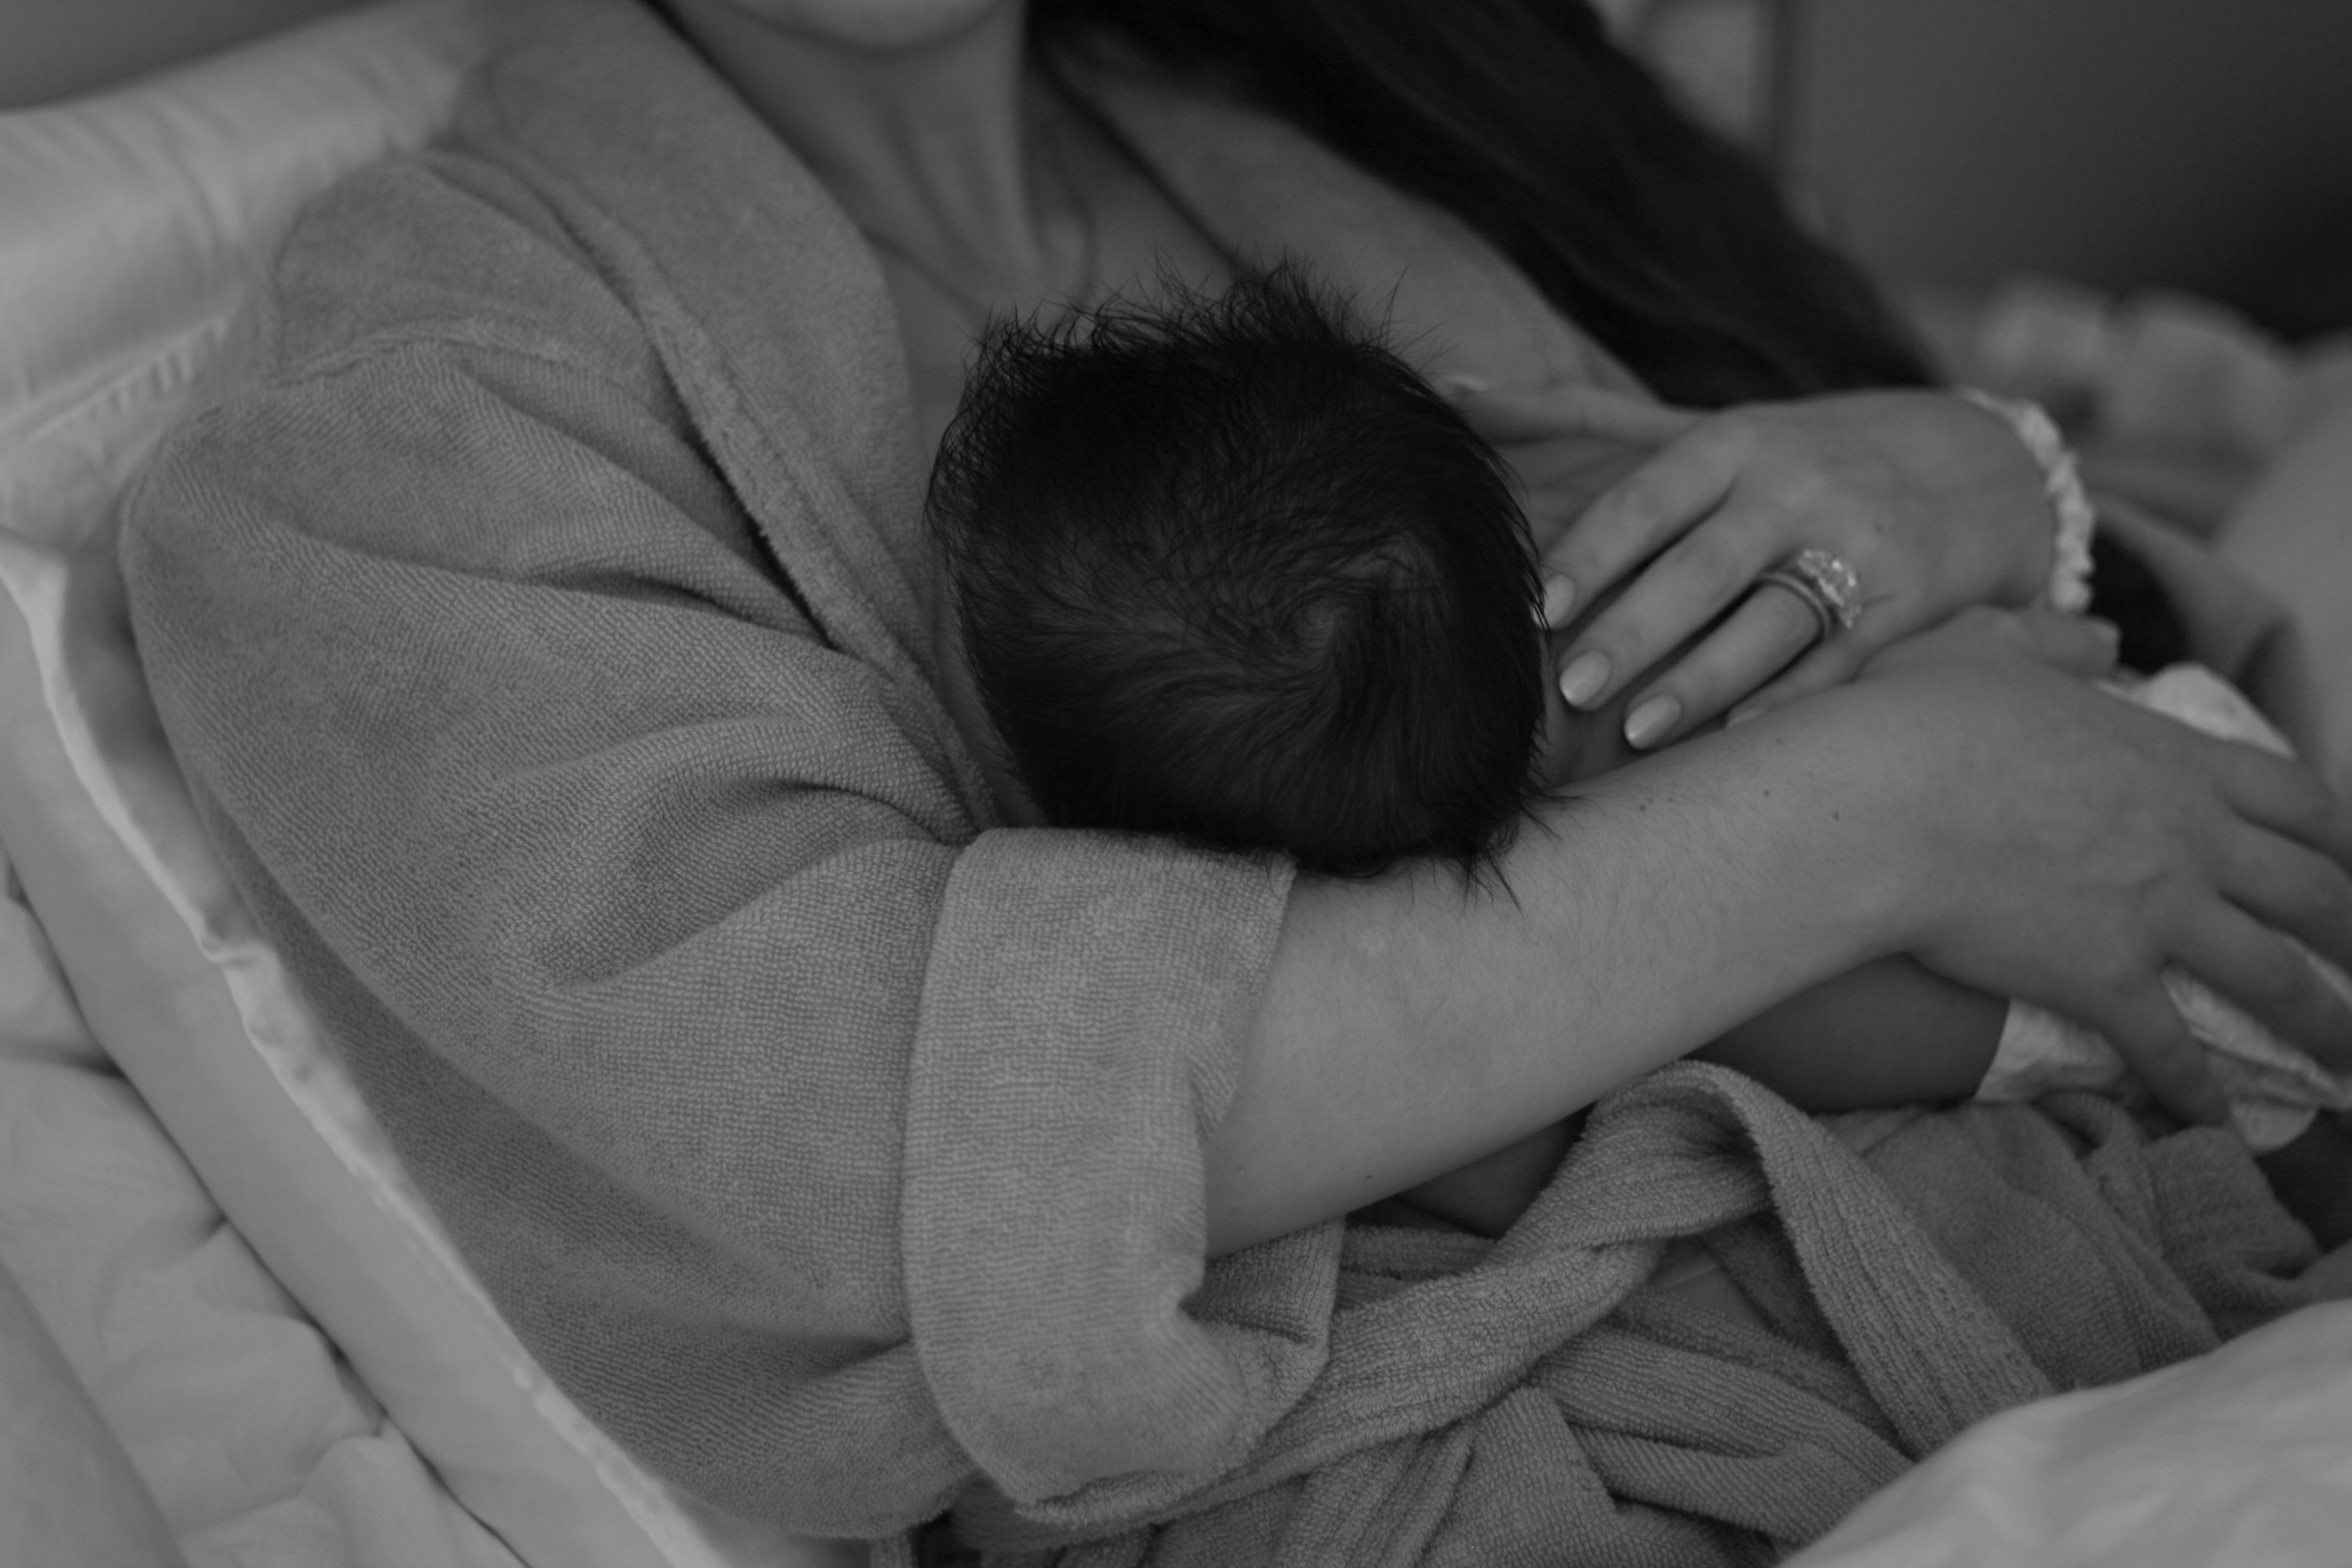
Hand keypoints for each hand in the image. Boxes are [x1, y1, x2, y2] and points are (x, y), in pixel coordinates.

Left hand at [1474, 386, 2058, 751]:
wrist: (1987, 462)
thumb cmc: (1808, 452)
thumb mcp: (1711, 424)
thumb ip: (1583, 417)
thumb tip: (1452, 389)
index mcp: (1734, 442)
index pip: (1649, 497)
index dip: (1590, 553)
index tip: (1531, 606)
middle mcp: (1795, 485)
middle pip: (1702, 565)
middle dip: (1634, 627)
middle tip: (1568, 686)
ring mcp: (1859, 543)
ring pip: (1769, 619)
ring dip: (1702, 678)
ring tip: (1637, 730)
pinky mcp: (1912, 599)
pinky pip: (1841, 658)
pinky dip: (1791, 700)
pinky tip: (1738, 741)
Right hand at [1821, 612, 2351, 1124]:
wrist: (1879, 800)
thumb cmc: (1920, 717)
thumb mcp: (1991, 648)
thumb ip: (2057, 642)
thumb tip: (2098, 637)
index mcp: (2170, 759)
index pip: (2291, 796)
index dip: (2334, 834)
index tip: (2348, 861)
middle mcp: (2189, 838)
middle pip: (2314, 892)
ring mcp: (2154, 913)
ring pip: (2275, 979)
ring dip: (2326, 1027)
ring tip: (2350, 1068)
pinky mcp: (2103, 979)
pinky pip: (2169, 1048)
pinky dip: (2200, 1093)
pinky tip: (2217, 1125)